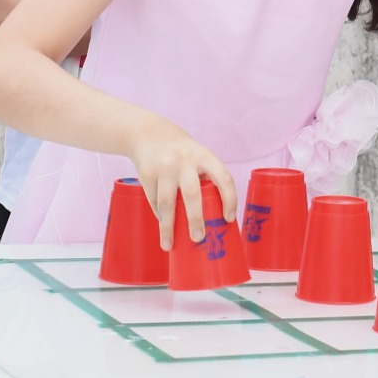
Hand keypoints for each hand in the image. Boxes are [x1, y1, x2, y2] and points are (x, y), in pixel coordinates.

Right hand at [126, 116, 235, 249]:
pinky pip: (154, 200)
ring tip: (169, 245)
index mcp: (205, 156)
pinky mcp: (147, 174)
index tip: (229, 219)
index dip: (230, 199)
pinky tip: (162, 226)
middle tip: (198, 239)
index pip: (223, 178)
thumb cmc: (181, 151)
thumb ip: (205, 179)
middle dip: (196, 219)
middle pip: (192, 194)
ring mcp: (164, 167)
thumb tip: (214, 217)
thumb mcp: (198, 156)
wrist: (148, 133)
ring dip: (168, 227)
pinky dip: (159, 216)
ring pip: (167, 202)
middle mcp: (185, 161)